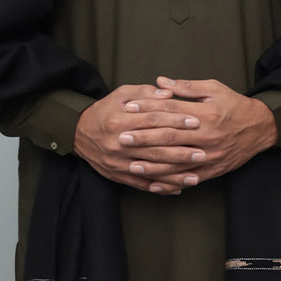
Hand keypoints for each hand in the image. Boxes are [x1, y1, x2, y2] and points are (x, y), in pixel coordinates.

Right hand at [73, 83, 208, 194]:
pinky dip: (161, 187)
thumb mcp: (120, 95)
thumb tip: (169, 93)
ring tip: (196, 175)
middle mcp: (118, 144)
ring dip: (175, 174)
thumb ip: (145, 93)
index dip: (175, 121)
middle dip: (180, 151)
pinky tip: (179, 188)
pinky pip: (142, 184)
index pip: (152, 120)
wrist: (77, 133)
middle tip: (202, 152)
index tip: (195, 122)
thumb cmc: (104, 111)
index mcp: (119, 122)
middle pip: (154, 148)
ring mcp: (117, 162)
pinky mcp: (117, 175)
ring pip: (151, 170)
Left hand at [98, 76, 277, 188]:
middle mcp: (207, 136)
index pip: (171, 110)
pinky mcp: (213, 169)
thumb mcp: (214, 88)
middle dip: (144, 139)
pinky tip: (153, 185)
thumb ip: (186, 87)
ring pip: (177, 162)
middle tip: (121, 139)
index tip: (128, 109)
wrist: (261, 128)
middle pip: (170, 137)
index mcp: (205, 113)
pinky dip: (171, 183)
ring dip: (153, 165)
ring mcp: (210, 155)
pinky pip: (189, 178)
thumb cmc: (234, 105)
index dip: (148, 109)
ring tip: (131, 165)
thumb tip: (160, 82)